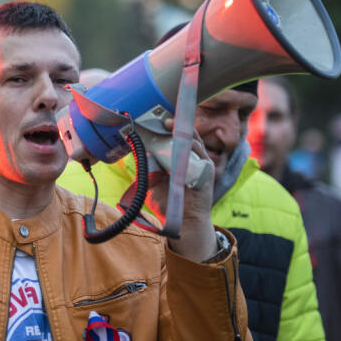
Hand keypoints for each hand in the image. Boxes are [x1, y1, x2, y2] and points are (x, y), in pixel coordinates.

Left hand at [145, 118, 215, 260]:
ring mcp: (201, 164)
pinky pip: (200, 155)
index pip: (176, 136)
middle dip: (175, 124)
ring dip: (181, 131)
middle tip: (162, 117)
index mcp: (180, 158)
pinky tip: (181, 140)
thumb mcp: (152, 182)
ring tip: (169, 124)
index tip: (155, 117)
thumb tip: (134, 151)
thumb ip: (146, 167)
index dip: (168, 126)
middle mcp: (192, 158)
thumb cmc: (168, 202)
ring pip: (193, 141)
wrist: (182, 223)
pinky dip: (191, 146)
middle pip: (186, 134)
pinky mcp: (206, 173)